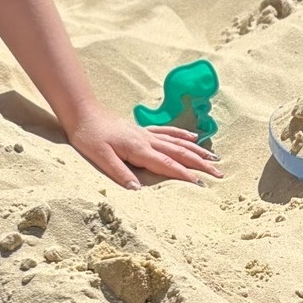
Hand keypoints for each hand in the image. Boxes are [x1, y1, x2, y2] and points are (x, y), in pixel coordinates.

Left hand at [66, 103, 222, 189]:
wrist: (83, 113)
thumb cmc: (89, 136)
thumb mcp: (100, 158)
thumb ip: (120, 172)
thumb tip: (137, 190)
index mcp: (139, 150)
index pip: (167, 164)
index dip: (184, 174)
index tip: (201, 183)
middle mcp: (147, 141)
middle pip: (180, 153)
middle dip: (201, 163)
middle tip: (219, 172)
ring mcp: (147, 134)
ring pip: (178, 142)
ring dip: (197, 150)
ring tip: (214, 157)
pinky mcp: (143, 130)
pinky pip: (168, 132)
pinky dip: (183, 135)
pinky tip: (194, 137)